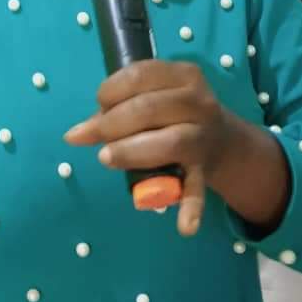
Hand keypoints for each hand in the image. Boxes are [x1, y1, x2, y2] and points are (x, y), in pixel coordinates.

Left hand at [64, 60, 228, 236]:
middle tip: (92, 137)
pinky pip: (197, 187)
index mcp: (183, 75)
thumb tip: (78, 133)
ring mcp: (204, 136)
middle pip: (148, 108)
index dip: (111, 90)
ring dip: (132, 151)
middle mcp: (199, 101)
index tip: (100, 104)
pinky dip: (190, 207)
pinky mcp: (205, 169)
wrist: (224, 143)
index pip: (140, 75)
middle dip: (112, 123)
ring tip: (107, 158)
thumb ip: (119, 108)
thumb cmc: (175, 114)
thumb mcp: (155, 98)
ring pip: (170, 142)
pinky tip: (184, 226)